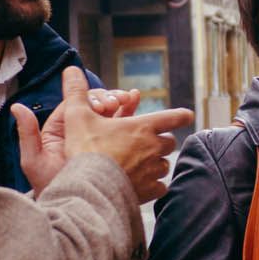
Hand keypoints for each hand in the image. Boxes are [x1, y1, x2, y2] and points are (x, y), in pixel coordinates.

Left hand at [14, 86, 140, 195]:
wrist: (74, 212)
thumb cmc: (51, 188)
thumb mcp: (34, 162)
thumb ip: (27, 134)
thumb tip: (17, 107)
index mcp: (62, 131)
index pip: (76, 105)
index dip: (90, 98)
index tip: (102, 103)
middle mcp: (80, 134)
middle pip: (96, 107)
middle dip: (109, 98)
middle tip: (117, 102)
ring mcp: (99, 142)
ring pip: (111, 115)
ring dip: (122, 103)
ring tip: (130, 99)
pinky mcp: (114, 152)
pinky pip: (123, 130)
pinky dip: (131, 115)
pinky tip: (137, 103)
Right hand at [58, 66, 192, 201]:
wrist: (88, 186)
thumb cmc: (85, 149)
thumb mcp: (77, 116)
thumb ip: (76, 93)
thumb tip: (71, 68)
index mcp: (143, 127)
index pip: (173, 117)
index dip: (181, 115)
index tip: (188, 115)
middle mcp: (154, 148)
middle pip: (169, 142)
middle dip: (160, 142)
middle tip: (146, 144)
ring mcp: (153, 170)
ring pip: (164, 165)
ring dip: (156, 164)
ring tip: (140, 165)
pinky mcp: (150, 191)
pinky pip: (160, 187)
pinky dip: (153, 185)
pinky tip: (141, 184)